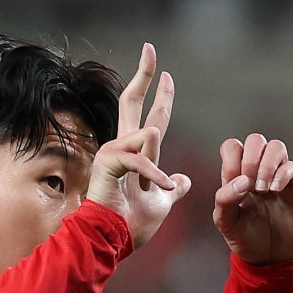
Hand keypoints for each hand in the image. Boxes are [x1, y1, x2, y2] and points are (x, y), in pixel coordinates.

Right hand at [86, 43, 190, 247]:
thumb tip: (183, 179)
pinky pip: (142, 159)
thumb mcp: (162, 204)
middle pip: (131, 102)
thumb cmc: (131, 226)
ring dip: (157, 165)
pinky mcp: (108, 163)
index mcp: (134, 154)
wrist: (111, 243)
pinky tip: (159, 190)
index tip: (166, 74)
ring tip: (156, 191)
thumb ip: (171, 188)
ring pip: (146, 135)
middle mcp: (121, 147)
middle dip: (144, 75)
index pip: (147, 116)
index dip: (158, 94)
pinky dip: (155, 177)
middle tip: (150, 49)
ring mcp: (112, 153)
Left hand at [213, 135, 292, 264]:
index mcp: (237, 176)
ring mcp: (278, 176)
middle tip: (249, 186)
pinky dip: (282, 175)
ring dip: (266, 165)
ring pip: (276, 146)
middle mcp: (258, 171)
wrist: (271, 258)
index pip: (232, 147)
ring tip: (262, 190)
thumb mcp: (226, 223)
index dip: (232, 159)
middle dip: (250, 159)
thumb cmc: (247, 239)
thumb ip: (224, 200)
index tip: (233, 184)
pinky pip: (291, 166)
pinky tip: (274, 191)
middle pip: (255, 140)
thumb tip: (243, 180)